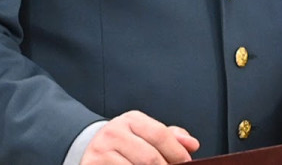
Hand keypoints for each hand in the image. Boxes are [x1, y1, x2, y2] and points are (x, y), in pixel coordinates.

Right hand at [80, 110, 199, 164]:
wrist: (89, 151)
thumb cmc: (125, 146)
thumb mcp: (145, 135)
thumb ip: (170, 138)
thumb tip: (192, 144)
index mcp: (131, 120)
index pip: (159, 134)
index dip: (177, 153)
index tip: (186, 164)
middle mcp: (113, 131)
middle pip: (150, 157)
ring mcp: (101, 150)